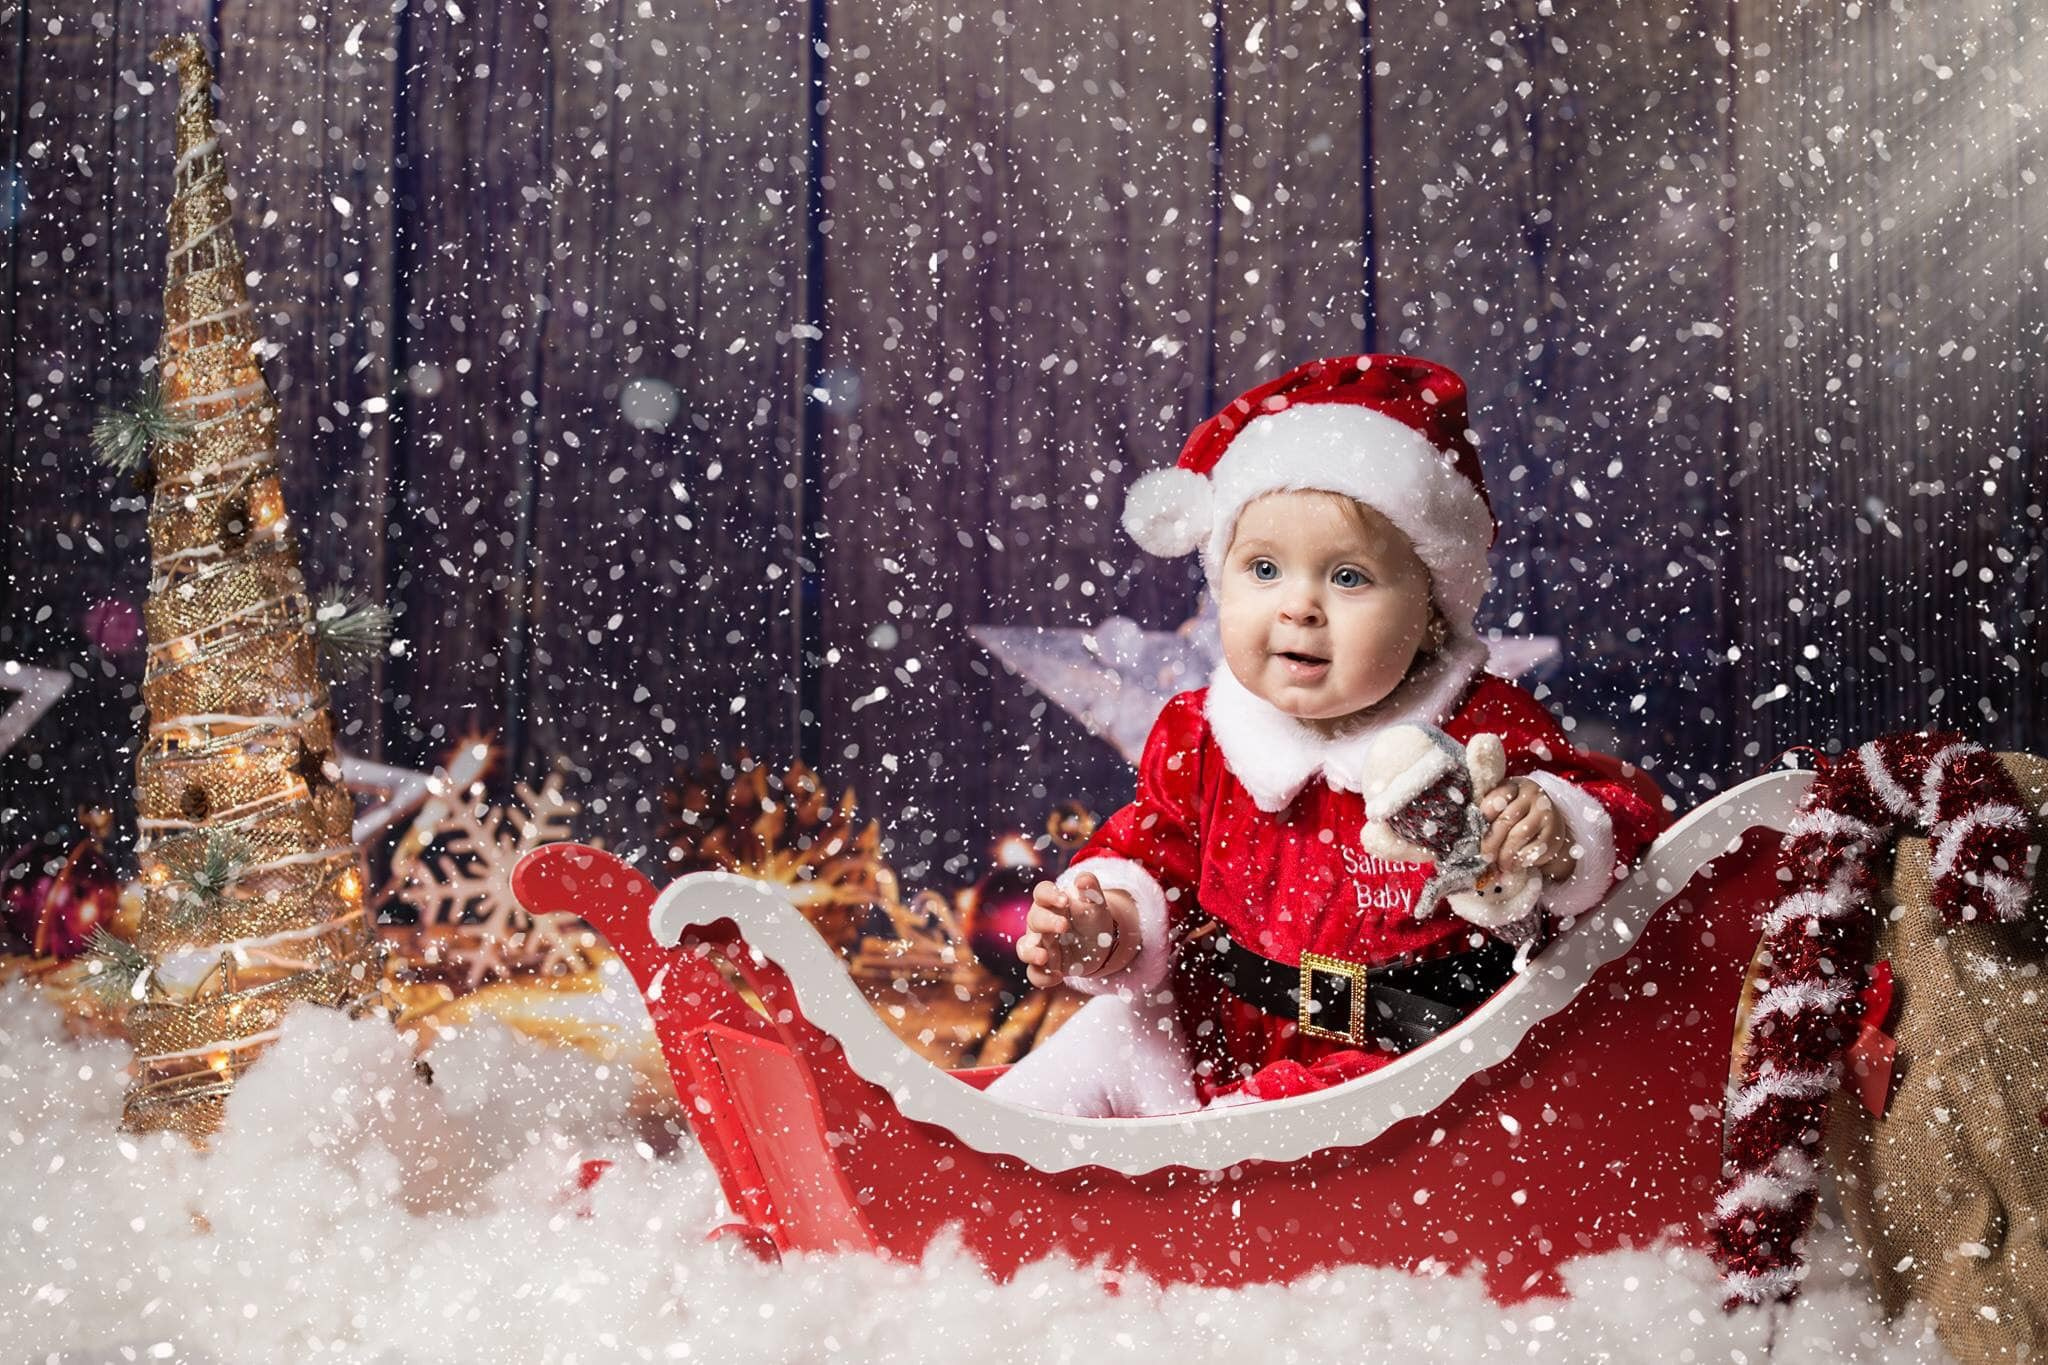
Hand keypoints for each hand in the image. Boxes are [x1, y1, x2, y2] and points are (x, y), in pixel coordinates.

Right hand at [1016, 871, 1130, 988]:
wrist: (1096, 942)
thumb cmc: (1090, 916)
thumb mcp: (1095, 903)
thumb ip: (1090, 888)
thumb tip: (1083, 879)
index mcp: (1050, 902)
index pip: (1041, 892)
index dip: (1049, 895)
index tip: (1065, 900)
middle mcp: (1039, 922)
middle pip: (1034, 919)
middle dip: (1047, 922)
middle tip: (1065, 926)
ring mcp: (1039, 945)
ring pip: (1024, 948)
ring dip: (1031, 953)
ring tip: (1044, 957)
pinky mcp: (1044, 966)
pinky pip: (1035, 973)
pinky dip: (1043, 977)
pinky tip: (1059, 976)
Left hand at [1479, 777, 1577, 880]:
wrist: (1549, 821)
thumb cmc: (1517, 814)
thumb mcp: (1504, 806)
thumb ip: (1489, 814)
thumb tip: (1469, 837)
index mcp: (1514, 786)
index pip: (1499, 795)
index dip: (1486, 812)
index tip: (1475, 829)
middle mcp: (1532, 796)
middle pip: (1506, 819)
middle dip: (1492, 842)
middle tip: (1485, 857)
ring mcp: (1544, 814)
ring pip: (1519, 835)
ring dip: (1505, 854)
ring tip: (1499, 865)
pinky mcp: (1554, 833)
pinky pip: (1534, 849)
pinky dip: (1521, 860)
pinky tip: (1514, 865)